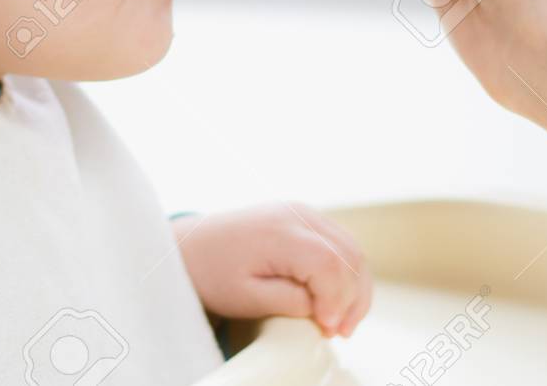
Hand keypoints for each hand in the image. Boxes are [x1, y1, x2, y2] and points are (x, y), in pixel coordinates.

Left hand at [172, 203, 371, 337]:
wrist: (191, 245)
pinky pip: (340, 244)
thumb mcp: (247, 297)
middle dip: (352, 298)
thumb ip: (290, 302)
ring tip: (341, 323)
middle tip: (338, 334)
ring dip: (355, 287)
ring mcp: (303, 212)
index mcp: (279, 232)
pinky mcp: (305, 217)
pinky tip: (337, 301)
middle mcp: (297, 214)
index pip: (329, 264)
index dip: (338, 299)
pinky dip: (346, 274)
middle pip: (349, 255)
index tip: (327, 329)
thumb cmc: (213, 274)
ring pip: (351, 248)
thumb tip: (327, 309)